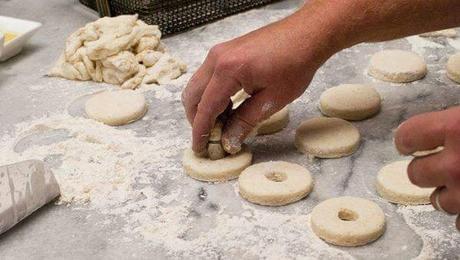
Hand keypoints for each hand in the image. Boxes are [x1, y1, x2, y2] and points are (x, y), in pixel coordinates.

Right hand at [182, 7, 338, 153]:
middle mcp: (216, 59)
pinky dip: (211, 94)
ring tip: (221, 124)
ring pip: (197, 85)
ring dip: (203, 106)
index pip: (205, 108)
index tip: (200, 148)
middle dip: (196, 119)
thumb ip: (245, 121)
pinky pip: (207, 76)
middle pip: (192, 96)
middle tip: (209, 138)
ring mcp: (219, 52)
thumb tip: (228, 140)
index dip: (200, 131)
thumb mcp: (272, 100)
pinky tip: (227, 107)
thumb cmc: (295, 64)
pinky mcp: (225, 51)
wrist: (306, 35)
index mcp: (227, 70)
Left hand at [395, 107, 459, 229]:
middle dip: (426, 169)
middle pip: (416, 173)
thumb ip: (454, 123)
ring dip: (448, 193)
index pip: (408, 135)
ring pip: (438, 201)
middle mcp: (457, 164)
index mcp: (457, 127)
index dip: (407, 140)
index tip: (410, 143)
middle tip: (444, 164)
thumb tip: (439, 127)